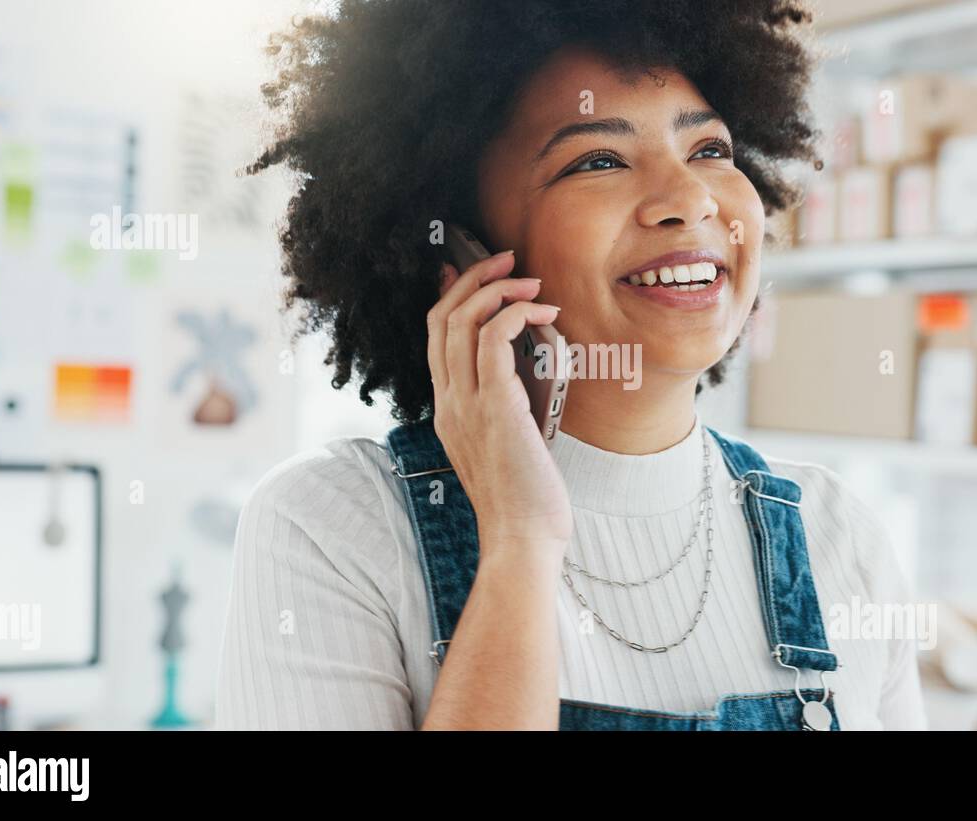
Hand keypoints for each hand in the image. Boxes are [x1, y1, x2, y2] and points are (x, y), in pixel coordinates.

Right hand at [426, 250, 571, 558]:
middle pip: (440, 319)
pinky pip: (493, 339)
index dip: (450, 297)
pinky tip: (542, 314)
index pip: (434, 339)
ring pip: (460, 321)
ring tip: (529, 280)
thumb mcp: (508, 448)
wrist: (523, 540)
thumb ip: (505, 413)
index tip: (469, 271)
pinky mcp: (494, 407)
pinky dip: (515, 313)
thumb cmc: (525, 502)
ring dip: (497, 289)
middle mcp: (449, 403)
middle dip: (473, 279)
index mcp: (448, 411)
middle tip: (505, 259)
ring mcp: (466, 404)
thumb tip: (522, 382)